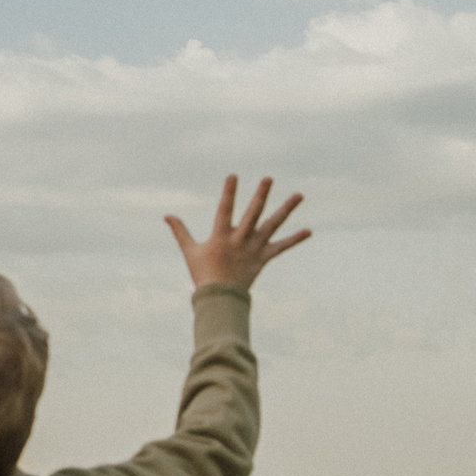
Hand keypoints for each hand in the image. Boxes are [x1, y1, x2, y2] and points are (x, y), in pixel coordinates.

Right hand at [167, 175, 310, 290]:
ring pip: (273, 226)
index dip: (229, 193)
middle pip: (252, 214)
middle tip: (269, 178)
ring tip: (299, 195)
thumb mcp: (190, 251)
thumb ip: (180, 231)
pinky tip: (308, 231)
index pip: (225, 210)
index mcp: (221, 236)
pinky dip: (294, 240)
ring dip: (286, 209)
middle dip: (261, 195)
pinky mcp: (263, 258)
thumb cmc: (203, 274)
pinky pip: (281, 248)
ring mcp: (254, 249)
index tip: (233, 176)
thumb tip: (167, 215)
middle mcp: (240, 240)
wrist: (220, 298)